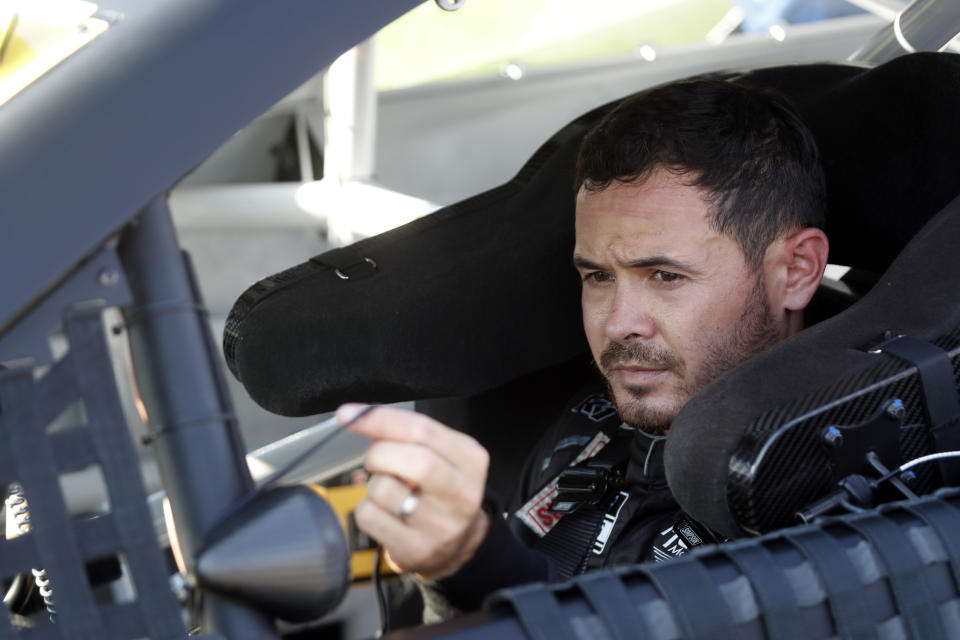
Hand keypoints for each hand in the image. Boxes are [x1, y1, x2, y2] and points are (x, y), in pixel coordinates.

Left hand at [338, 404, 490, 579]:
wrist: (456, 546)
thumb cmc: (438, 489)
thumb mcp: (438, 455)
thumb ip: (406, 434)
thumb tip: (358, 418)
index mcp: (471, 459)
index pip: (423, 430)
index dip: (381, 419)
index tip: (348, 415)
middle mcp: (462, 493)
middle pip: (414, 461)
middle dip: (379, 454)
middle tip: (375, 460)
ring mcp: (441, 526)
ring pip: (384, 489)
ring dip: (373, 483)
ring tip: (389, 490)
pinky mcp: (417, 549)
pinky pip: (370, 516)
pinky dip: (367, 508)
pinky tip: (385, 513)